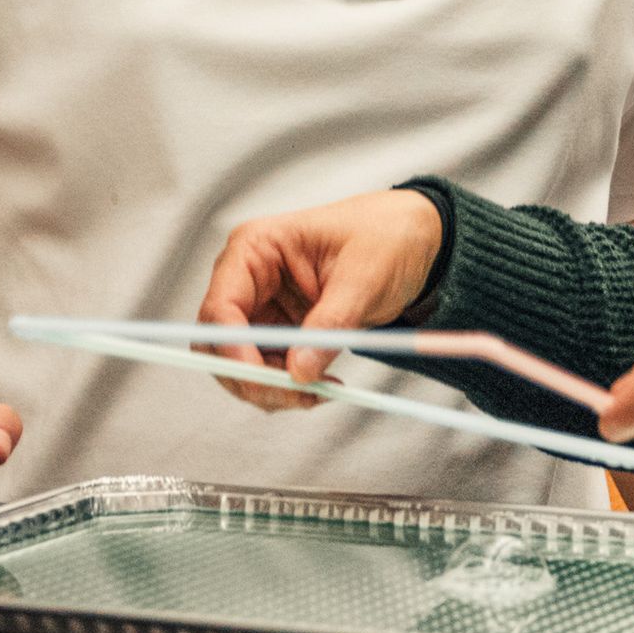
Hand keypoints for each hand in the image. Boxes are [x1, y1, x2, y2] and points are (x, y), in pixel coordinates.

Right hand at [199, 188, 443, 409]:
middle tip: (299, 395)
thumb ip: (330, 322)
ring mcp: (261, 306)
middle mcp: (248, 278)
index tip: (270, 379)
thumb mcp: (364, 277)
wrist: (413, 240)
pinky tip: (324, 382)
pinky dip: (290, 384)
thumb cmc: (386, 236)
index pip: (221, 307)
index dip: (234, 350)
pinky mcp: (279, 330)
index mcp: (256, 247)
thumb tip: (300, 371)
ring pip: (241, 365)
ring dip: (274, 387)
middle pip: (220, 344)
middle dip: (254, 377)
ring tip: (322, 389)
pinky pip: (268, 369)